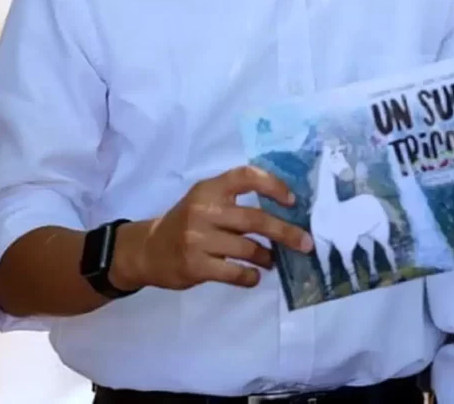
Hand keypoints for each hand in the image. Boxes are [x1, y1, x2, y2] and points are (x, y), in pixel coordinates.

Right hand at [113, 166, 313, 290]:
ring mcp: (198, 239)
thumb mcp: (204, 199)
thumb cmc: (185, 222)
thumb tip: (283, 210)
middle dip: (285, 232)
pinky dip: (250, 276)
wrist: (147, 250)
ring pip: (247, 248)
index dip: (273, 185)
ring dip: (266, 256)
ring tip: (271, 261)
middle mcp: (204, 210)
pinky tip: (254, 276)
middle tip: (306, 242)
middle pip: (254, 219)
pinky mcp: (196, 265)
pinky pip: (234, 272)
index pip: (246, 176)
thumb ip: (234, 199)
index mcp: (210, 188)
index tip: (292, 201)